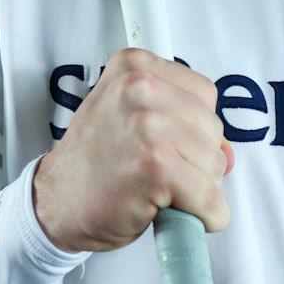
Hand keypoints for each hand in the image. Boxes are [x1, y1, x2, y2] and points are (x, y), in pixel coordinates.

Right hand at [32, 49, 233, 254]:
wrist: (55, 202)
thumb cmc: (95, 163)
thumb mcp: (130, 120)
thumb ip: (180, 123)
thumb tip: (228, 154)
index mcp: (135, 67)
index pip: (203, 94)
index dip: (193, 128)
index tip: (167, 144)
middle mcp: (140, 89)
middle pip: (212, 127)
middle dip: (197, 159)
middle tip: (160, 174)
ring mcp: (148, 128)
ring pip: (215, 163)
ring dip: (200, 188)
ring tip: (160, 192)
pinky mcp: (156, 169)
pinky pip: (208, 197)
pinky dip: (206, 215)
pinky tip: (181, 215)